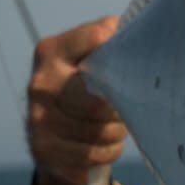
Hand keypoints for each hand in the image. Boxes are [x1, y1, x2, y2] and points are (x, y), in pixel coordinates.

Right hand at [26, 16, 127, 184]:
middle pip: (100, 97)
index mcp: (52, 51)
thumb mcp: (91, 59)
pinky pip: (96, 154)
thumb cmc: (86, 89)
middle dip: (121, 105)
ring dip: (118, 130)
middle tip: (128, 103)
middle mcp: (40, 82)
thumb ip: (111, 43)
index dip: (124, 54)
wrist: (54, 138)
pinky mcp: (43, 150)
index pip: (98, 40)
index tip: (135, 63)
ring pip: (101, 130)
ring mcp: (37, 119)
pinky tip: (106, 143)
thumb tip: (146, 31)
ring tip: (115, 123)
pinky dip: (109, 150)